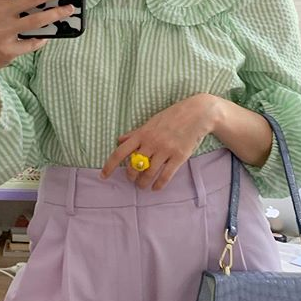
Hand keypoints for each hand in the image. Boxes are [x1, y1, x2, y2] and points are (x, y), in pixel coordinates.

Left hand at [100, 94, 220, 190]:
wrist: (197, 113)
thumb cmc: (173, 116)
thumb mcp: (151, 122)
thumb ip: (135, 133)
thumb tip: (119, 140)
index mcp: (142, 133)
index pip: (120, 152)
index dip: (109, 165)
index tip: (103, 176)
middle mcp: (152, 142)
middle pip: (134, 167)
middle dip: (131, 177)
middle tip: (132, 180)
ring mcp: (166, 150)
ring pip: (148, 173)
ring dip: (143, 183)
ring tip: (143, 186)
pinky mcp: (179, 156)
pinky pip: (165, 176)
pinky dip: (158, 185)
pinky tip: (156, 187)